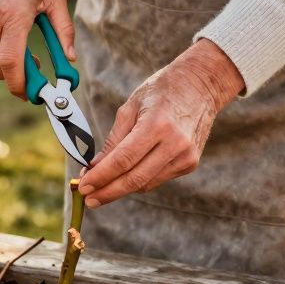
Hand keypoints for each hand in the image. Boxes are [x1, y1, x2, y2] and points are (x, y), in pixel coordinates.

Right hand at [0, 0, 74, 97]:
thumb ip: (64, 30)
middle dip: (16, 77)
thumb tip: (71, 60)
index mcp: (14, 14)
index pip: (11, 63)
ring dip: (3, 62)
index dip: (20, 85)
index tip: (32, 95)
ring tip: (17, 43)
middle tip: (32, 71)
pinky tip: (0, 32)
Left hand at [77, 40, 244, 207]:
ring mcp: (186, 156)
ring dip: (121, 189)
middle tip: (88, 198)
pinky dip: (139, 180)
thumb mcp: (130, 107)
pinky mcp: (191, 163)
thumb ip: (112, 140)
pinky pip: (158, 179)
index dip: (101, 177)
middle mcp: (175, 143)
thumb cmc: (161, 91)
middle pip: (135, 179)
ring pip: (146, 184)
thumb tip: (93, 168)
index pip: (123, 160)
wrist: (201, 85)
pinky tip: (126, 176)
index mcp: (157, 125)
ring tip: (101, 189)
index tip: (83, 186)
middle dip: (108, 192)